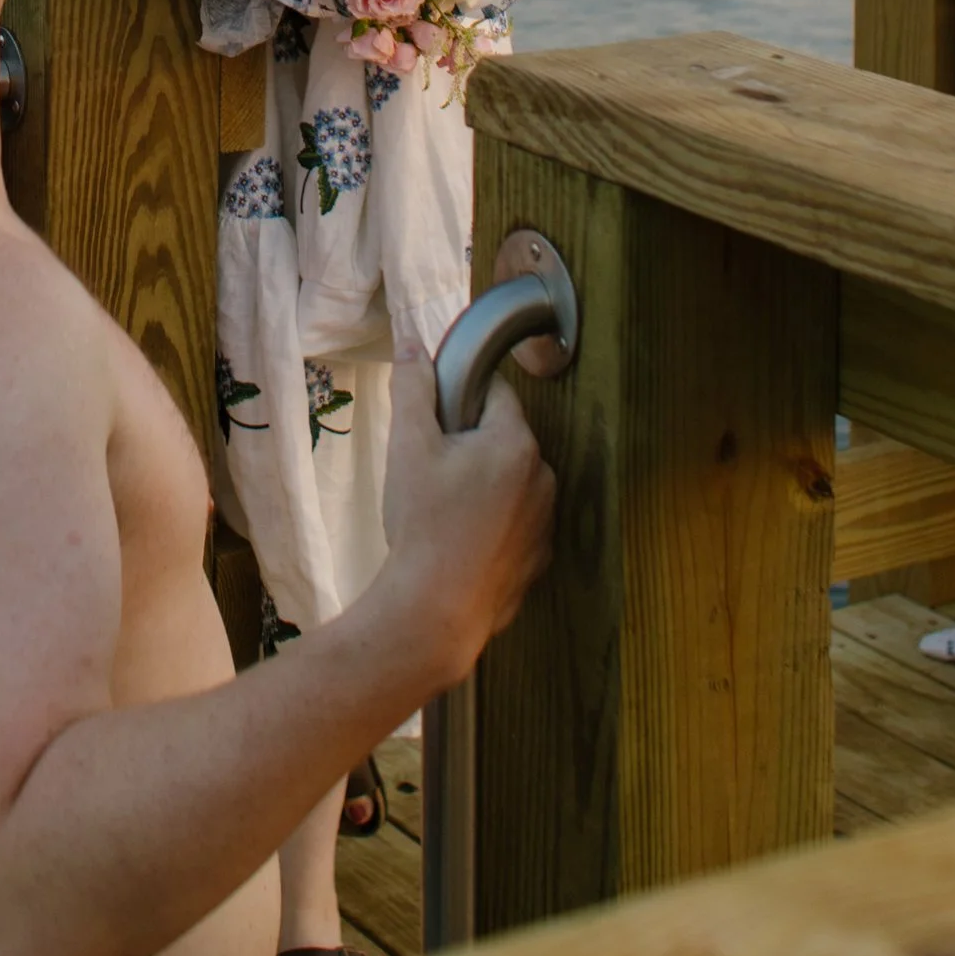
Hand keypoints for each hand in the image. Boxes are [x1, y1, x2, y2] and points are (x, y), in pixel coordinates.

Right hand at [378, 350, 556, 689]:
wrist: (435, 611)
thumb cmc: (423, 524)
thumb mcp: (409, 446)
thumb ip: (413, 388)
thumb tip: (414, 344)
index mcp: (516, 442)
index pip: (494, 392)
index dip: (459, 398)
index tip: (433, 423)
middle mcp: (543, 477)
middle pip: (502, 438)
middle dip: (469, 444)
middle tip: (429, 471)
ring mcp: (545, 522)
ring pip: (510, 482)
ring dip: (482, 484)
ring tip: (441, 511)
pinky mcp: (538, 558)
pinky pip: (514, 523)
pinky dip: (491, 524)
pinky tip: (457, 541)